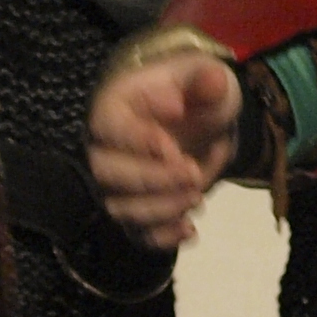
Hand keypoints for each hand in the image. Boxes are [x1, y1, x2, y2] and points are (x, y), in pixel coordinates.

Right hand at [87, 51, 239, 247]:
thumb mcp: (207, 78)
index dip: (137, 141)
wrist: (205, 124)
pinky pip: (137, 235)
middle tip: (193, 174)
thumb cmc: (196, 94)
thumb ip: (208, 80)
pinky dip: (162, 238)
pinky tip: (190, 230)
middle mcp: (105, 149)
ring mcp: (118, 185)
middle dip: (152, 179)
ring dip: (161, 208)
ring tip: (197, 196)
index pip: (109, 127)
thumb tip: (211, 82)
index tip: (172, 148)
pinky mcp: (136, 212)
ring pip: (122, 208)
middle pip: (108, 173)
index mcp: (114, 107)